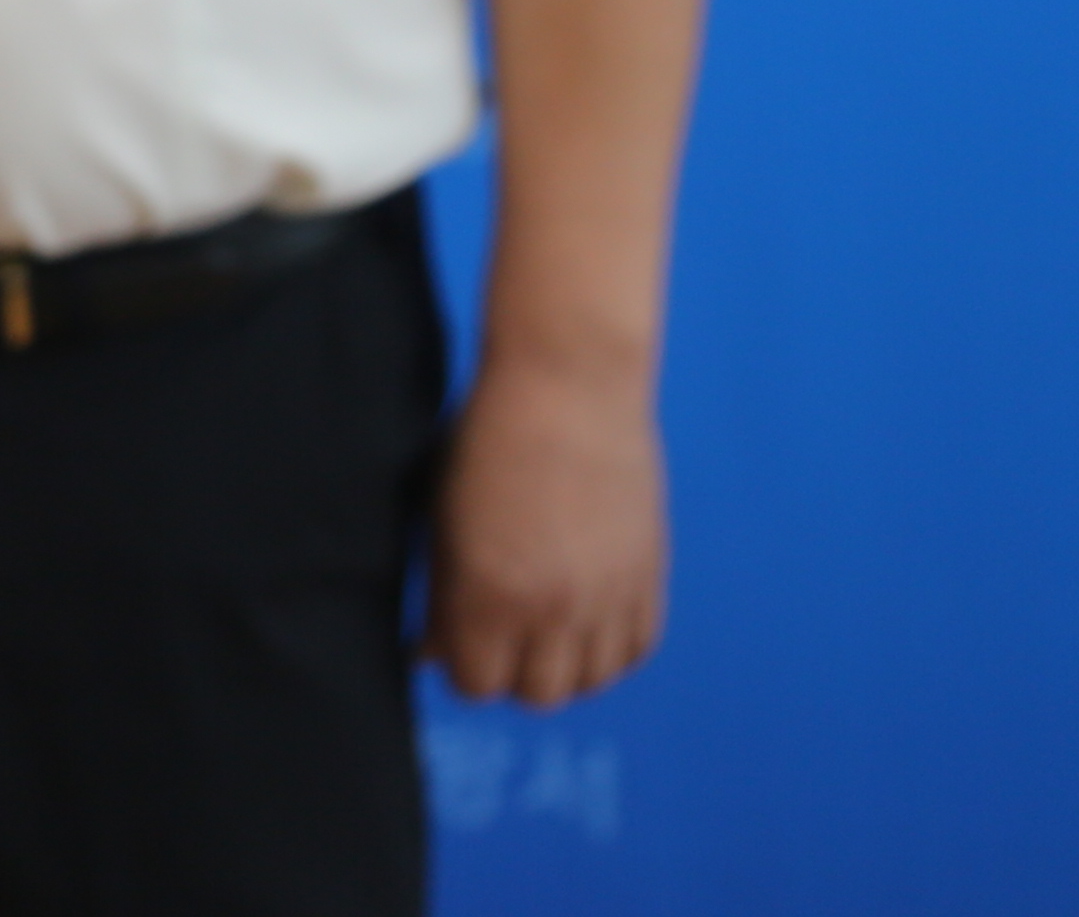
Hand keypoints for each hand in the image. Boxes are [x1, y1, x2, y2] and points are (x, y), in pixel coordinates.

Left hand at [425, 359, 666, 706]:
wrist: (568, 383)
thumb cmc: (489, 439)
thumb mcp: (445, 519)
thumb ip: (442, 593)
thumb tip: (430, 652)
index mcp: (489, 594)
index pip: (476, 684)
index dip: (463, 664)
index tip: (460, 639)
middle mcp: (553, 608)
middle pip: (536, 695)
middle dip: (512, 672)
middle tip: (502, 635)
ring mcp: (606, 595)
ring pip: (591, 682)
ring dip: (566, 666)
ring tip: (548, 629)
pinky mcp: (648, 574)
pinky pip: (637, 648)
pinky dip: (614, 647)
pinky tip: (590, 618)